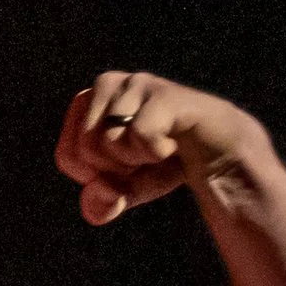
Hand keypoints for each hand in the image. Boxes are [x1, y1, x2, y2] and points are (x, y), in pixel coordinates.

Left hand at [55, 71, 252, 225]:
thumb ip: (103, 201)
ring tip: (159, 149)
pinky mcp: (164, 94)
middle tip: (145, 158)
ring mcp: (136, 84)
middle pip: (85, 150)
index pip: (68, 157)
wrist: (217, 153)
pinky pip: (139, 134)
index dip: (97, 178)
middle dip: (117, 169)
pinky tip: (173, 144)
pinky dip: (156, 152)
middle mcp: (106, 85)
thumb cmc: (163, 164)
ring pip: (109, 142)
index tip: (124, 168)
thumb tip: (100, 193)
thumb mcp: (126, 189)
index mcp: (87, 103)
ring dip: (138, 160)